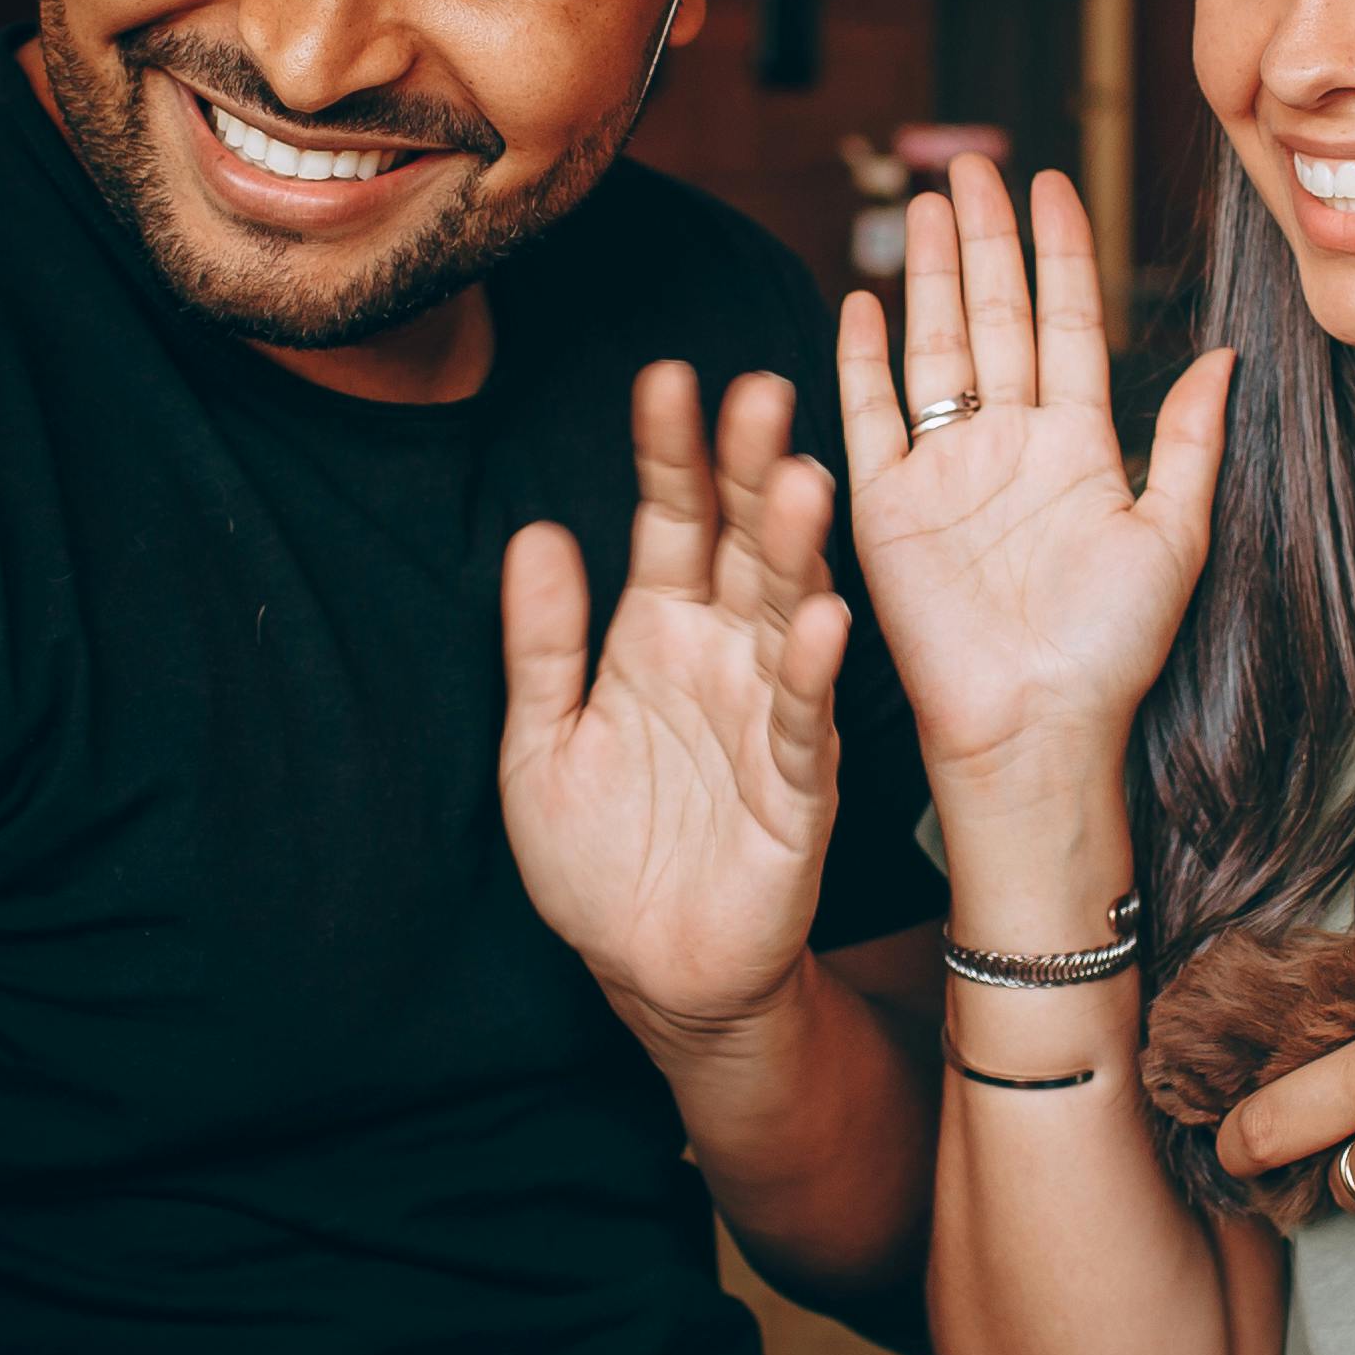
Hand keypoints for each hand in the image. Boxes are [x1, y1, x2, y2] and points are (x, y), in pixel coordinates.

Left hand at [501, 363, 856, 1047]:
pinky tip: (818, 621)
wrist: (647, 975)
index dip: (669, 453)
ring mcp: (769, 715)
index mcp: (661, 628)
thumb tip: (536, 532)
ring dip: (796, 549)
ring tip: (796, 478)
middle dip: (748, 468)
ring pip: (790, 612)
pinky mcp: (799, 790)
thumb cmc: (600, 858)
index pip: (671, 518)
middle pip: (743, 541)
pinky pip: (804, 723)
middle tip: (755, 391)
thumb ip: (541, 644)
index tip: (665, 379)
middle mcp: (725, 654)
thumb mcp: (540, 741)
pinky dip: (811, 673)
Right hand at [830, 157, 1232, 813]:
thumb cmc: (1110, 649)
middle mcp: (1008, 445)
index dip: (1060, 251)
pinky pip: (869, 418)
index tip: (1053, 182)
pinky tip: (861, 302)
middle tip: (970, 165)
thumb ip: (1189, 441)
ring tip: (924, 206)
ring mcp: (944, 472)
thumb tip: (1225, 354)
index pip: (1067, 321)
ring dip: (931, 276)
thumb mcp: (1173, 535)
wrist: (1037, 727)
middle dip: (984, 238)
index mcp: (1077, 445)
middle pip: (995, 316)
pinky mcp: (888, 508)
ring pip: (934, 348)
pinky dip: (862, 361)